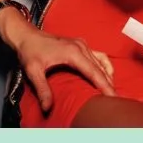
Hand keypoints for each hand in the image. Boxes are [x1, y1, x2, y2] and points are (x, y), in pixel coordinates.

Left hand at [0, 4, 114, 118]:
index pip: (94, 72)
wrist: (25, 35)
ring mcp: (81, 44)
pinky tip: (104, 75)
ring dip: (108, 75)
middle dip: (109, 83)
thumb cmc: (29, 51)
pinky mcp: (80, 44)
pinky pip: (97, 55)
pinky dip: (104, 66)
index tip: (113, 97)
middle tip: (116, 99)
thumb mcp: (33, 71)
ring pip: (101, 61)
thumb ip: (42, 89)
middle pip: (101, 68)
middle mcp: (81, 47)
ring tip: (111, 90)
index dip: (105, 86)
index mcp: (73, 53)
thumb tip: (48, 107)